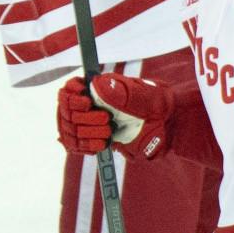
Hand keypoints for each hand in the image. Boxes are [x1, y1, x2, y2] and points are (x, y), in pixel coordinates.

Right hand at [55, 74, 174, 160]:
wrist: (167, 125)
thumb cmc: (156, 104)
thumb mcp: (142, 94)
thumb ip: (119, 92)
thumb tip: (95, 85)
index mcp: (97, 87)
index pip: (68, 89)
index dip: (71, 96)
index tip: (86, 102)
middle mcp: (90, 104)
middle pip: (66, 112)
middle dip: (84, 118)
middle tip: (107, 120)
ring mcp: (90, 123)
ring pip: (70, 131)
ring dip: (87, 133)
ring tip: (108, 133)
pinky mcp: (93, 141)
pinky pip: (75, 146)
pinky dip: (87, 146)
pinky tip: (102, 144)